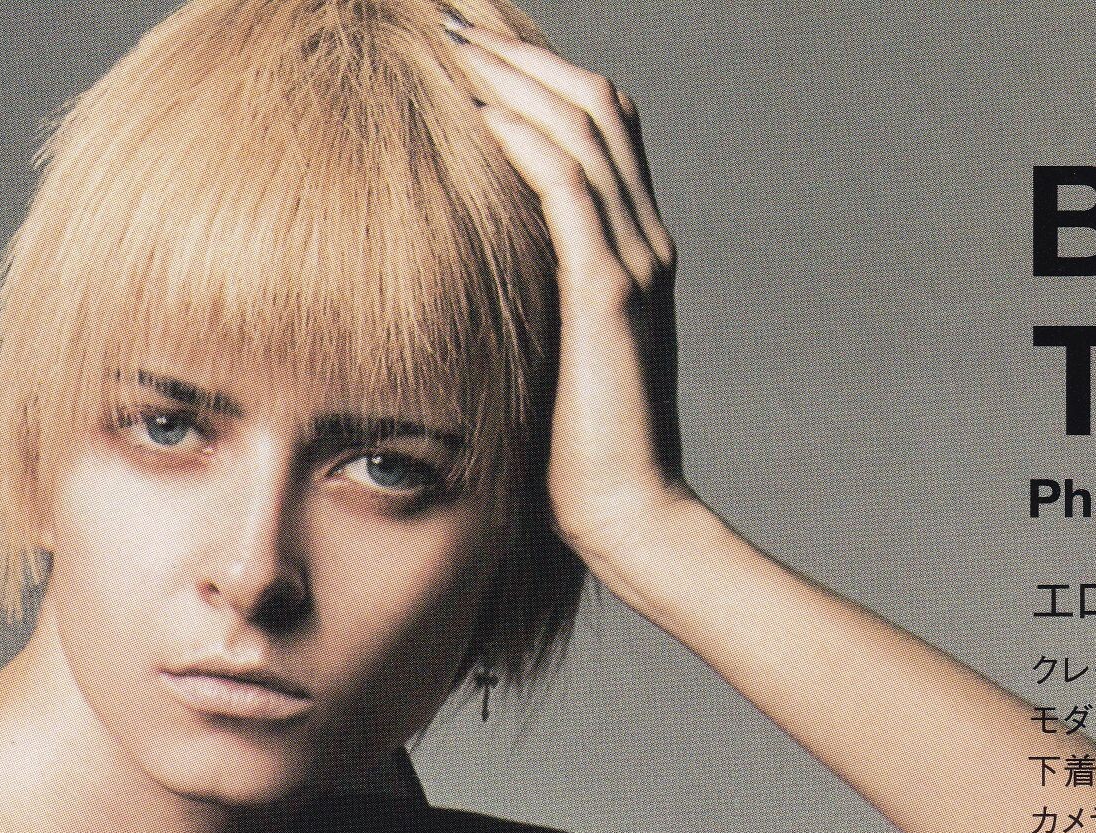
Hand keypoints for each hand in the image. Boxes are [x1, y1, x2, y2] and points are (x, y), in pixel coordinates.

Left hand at [443, 5, 688, 583]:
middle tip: (452, 18)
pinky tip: (475, 111)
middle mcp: (643, 242)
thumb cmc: (574, 462)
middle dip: (524, 52)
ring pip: (583, 127)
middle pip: (595, 102)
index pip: (599, 127)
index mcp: (632, 253)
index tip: (472, 47)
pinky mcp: (608, 293)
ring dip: (516, 76)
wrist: (629, 518)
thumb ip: (527, 304)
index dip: (541, 74)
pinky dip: (522, 137)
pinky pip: (568, 185)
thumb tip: (467, 279)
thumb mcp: (545, 359)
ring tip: (452, 42)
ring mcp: (633, 263)